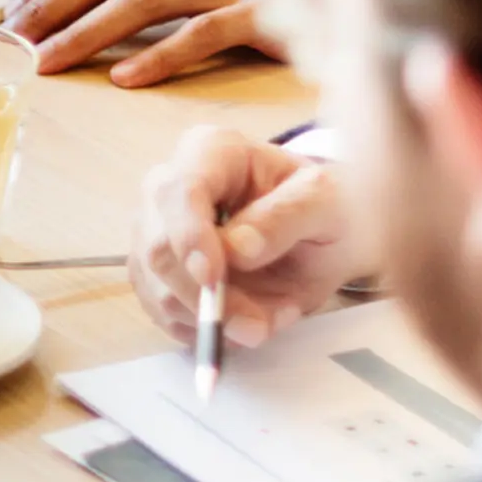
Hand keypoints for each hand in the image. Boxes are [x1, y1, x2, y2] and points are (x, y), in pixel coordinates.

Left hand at [7, 0, 290, 85]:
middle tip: (19, 41)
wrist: (349, 8)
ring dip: (88, 33)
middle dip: (54, 5)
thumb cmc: (258, 0)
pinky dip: (158, 56)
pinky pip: (201, 34)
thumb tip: (64, 9)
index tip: (13, 11)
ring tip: (53, 62)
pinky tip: (125, 78)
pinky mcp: (263, 14)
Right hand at [130, 125, 367, 349]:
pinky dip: (204, 329)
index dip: (190, 237)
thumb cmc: (321, 206)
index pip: (180, 190)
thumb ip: (287, 218)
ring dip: (212, 319)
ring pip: (157, 287)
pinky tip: (245, 317)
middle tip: (257, 326)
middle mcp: (169, 185)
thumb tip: (237, 250)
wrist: (319, 233)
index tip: (213, 278)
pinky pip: (163, 312)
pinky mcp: (154, 272)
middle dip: (205, 296)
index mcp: (210, 151)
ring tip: (269, 318)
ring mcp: (155, 229)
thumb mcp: (327, 205)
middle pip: (159, 245)